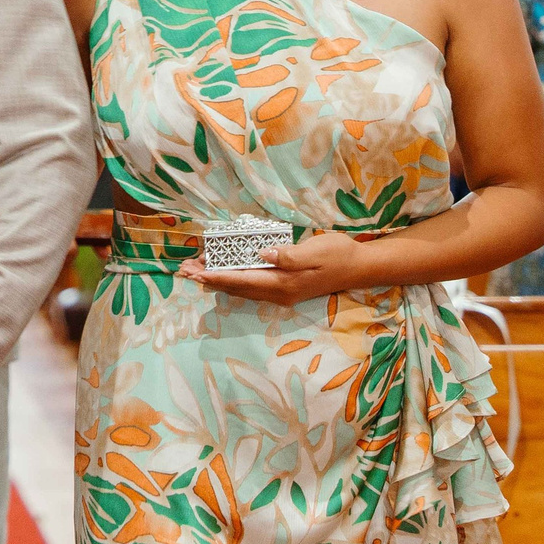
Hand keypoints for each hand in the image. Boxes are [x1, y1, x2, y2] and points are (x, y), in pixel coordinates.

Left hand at [180, 230, 373, 303]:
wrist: (360, 267)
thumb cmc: (338, 254)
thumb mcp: (314, 250)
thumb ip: (287, 255)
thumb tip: (261, 254)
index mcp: (283, 283)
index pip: (241, 281)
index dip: (215, 277)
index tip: (194, 273)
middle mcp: (278, 292)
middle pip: (236, 288)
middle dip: (209, 280)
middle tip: (184, 270)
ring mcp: (282, 293)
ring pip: (242, 289)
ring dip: (218, 281)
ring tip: (195, 272)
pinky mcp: (285, 288)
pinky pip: (251, 287)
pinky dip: (232, 280)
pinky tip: (223, 274)